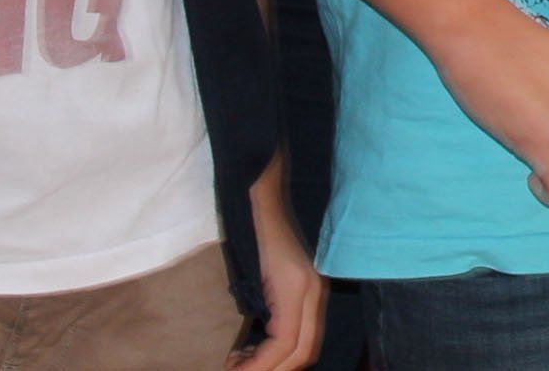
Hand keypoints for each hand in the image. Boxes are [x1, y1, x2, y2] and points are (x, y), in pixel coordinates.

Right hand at [231, 163, 324, 368]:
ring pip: (294, 351)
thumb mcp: (266, 282)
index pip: (304, 351)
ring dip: (261, 367)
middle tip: (235, 369)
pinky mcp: (294, 285)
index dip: (275, 369)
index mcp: (313, 294)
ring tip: (232, 364)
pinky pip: (284, 337)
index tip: (241, 368)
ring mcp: (309, 289)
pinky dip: (260, 357)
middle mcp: (317, 294)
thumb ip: (270, 311)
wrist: (258, 195)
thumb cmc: (254, 235)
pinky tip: (236, 356)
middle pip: (302, 356)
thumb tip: (256, 346)